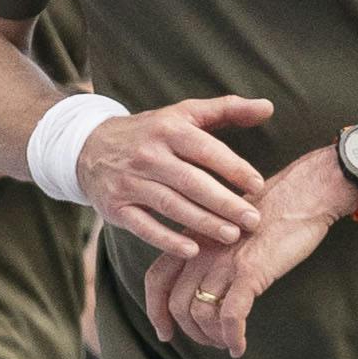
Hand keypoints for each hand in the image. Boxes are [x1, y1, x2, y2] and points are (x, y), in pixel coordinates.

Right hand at [78, 94, 271, 258]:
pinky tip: (192, 250)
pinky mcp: (116, 206)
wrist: (89, 146)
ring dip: (203, 223)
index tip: (257, 186)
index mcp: (169, 129)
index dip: (233, 168)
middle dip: (224, 203)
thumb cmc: (151, 132)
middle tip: (253, 221)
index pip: (206, 149)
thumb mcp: (184, 114)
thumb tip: (268, 107)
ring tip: (232, 236)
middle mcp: (148, 154)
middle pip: (191, 181)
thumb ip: (227, 110)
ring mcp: (130, 182)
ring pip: (170, 205)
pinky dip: (167, 240)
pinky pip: (144, 226)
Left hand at [142, 147, 346, 355]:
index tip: (165, 332)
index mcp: (193, 237)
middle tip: (208, 342)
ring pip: (201, 314)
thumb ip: (211, 250)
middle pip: (177, 304)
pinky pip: (230, 317)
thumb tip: (207, 284)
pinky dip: (232, 338)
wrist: (303, 193)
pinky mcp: (249, 272)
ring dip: (212, 338)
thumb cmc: (273, 211)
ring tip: (227, 343)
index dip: (155, 311)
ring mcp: (224, 261)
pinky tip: (239, 347)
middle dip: (189, 332)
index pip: (157, 280)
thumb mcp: (228, 226)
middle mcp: (202, 250)